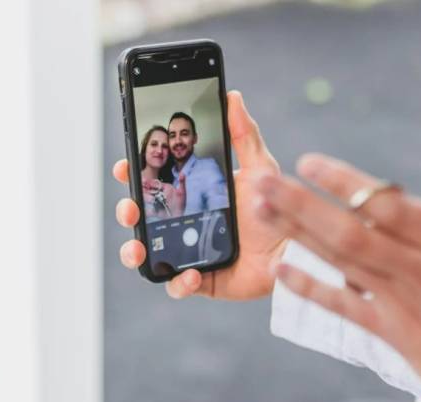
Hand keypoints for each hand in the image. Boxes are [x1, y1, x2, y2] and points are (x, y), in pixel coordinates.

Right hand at [114, 91, 286, 299]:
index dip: (134, 174)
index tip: (125, 165)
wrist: (295, 249)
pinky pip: (178, 285)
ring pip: (148, 254)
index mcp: (193, 194)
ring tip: (139, 251)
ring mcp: (189, 252)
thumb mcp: (260, 168)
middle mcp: (185, 222)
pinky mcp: (202, 280)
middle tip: (130, 208)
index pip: (154, 182)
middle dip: (127, 211)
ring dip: (134, 252)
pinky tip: (192, 275)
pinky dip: (179, 283)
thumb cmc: (276, 208)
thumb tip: (232, 97)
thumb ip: (245, 135)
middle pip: (141, 216)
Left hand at [253, 154, 420, 401]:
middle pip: (348, 227)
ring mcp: (400, 302)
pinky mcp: (390, 331)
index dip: (344, 180)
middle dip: (299, 200)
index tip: (311, 162)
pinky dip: (309, 287)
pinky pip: (341, 305)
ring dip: (295, 231)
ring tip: (262, 208)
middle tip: (262, 178)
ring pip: (337, 258)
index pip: (388, 202)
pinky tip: (282, 272)